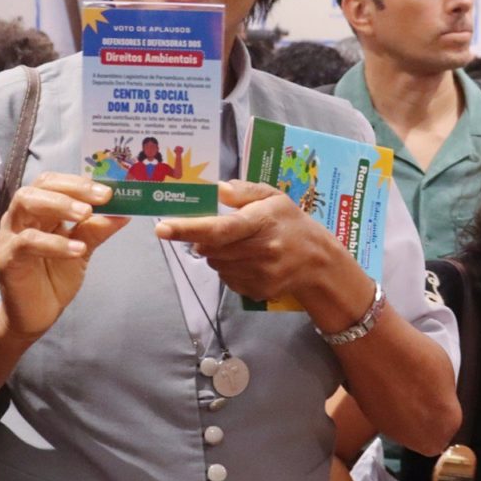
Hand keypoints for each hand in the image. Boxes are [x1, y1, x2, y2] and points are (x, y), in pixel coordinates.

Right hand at [0, 173, 127, 338]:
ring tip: (86, 215)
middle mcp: (21, 218)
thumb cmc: (54, 277)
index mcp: (38, 211)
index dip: (80, 182)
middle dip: (72, 189)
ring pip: (26, 205)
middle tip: (102, 198)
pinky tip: (78, 250)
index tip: (109, 191)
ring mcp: (11, 236)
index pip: (53, 183)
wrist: (37, 315)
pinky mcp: (7, 259)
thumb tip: (125, 212)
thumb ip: (97, 230)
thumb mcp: (82, 249)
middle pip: (38, 187)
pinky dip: (54, 243)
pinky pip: (27, 242)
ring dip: (59, 206)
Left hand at [155, 180, 348, 303]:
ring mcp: (259, 274)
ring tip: (241, 245)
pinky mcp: (257, 291)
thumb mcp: (274, 197)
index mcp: (261, 222)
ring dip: (217, 254)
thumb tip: (217, 189)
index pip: (219, 228)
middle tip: (221, 231)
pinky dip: (229, 268)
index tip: (162, 228)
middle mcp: (260, 251)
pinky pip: (227, 279)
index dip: (188, 228)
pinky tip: (248, 260)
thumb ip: (245, 191)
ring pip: (216, 264)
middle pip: (210, 248)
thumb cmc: (291, 223)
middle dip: (204, 239)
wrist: (318, 261)